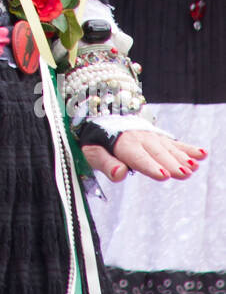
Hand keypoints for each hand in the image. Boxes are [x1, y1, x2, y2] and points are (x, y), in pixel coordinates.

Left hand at [82, 132, 206, 182]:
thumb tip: (119, 173)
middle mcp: (140, 138)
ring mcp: (152, 137)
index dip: (150, 166)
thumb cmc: (97, 142)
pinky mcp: (159, 138)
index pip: (138, 157)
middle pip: (157, 153)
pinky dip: (188, 148)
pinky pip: (175, 143)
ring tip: (194, 167)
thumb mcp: (92, 153)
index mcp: (123, 143)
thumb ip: (105, 163)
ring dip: (182, 158)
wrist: (102, 119)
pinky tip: (202, 154)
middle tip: (184, 174)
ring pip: (169, 148)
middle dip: (171, 163)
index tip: (163, 174)